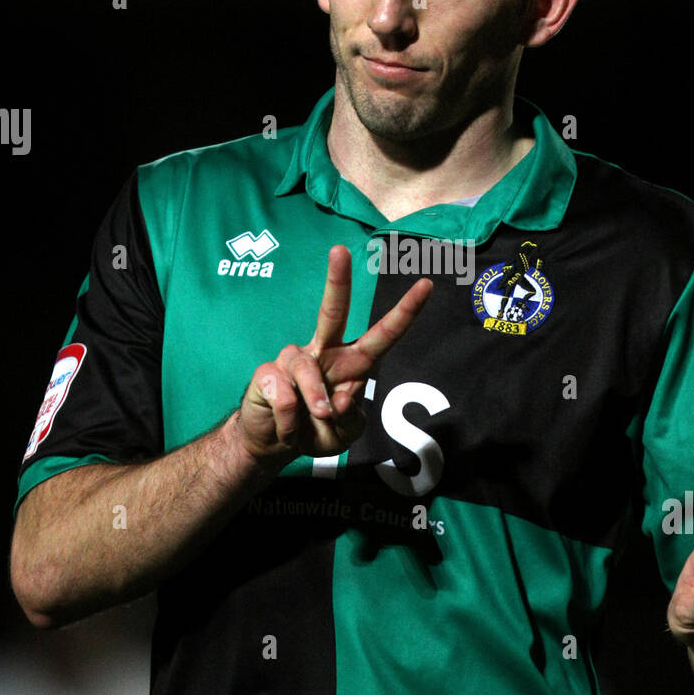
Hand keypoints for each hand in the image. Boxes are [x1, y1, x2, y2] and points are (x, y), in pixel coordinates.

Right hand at [237, 245, 432, 462]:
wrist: (273, 444)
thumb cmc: (315, 430)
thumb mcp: (344, 433)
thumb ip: (350, 418)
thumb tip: (339, 398)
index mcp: (351, 364)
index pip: (382, 335)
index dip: (405, 313)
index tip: (426, 285)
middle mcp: (323, 353)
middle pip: (332, 312)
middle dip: (336, 281)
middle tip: (339, 250)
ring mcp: (293, 360)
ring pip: (308, 373)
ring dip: (315, 405)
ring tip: (314, 421)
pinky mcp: (267, 374)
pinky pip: (285, 398)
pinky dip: (289, 423)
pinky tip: (285, 426)